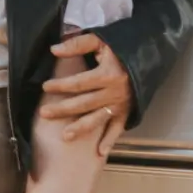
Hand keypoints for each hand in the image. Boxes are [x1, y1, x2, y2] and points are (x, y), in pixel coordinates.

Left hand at [40, 33, 132, 156]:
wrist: (148, 55)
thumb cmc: (121, 47)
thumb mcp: (101, 40)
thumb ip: (77, 44)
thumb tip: (54, 50)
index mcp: (107, 74)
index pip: (79, 83)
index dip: (61, 85)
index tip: (45, 86)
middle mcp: (114, 92)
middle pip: (84, 103)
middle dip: (63, 109)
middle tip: (44, 113)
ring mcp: (121, 105)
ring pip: (98, 119)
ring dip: (81, 128)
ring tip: (65, 136)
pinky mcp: (127, 112)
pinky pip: (117, 128)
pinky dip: (110, 141)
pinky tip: (99, 152)